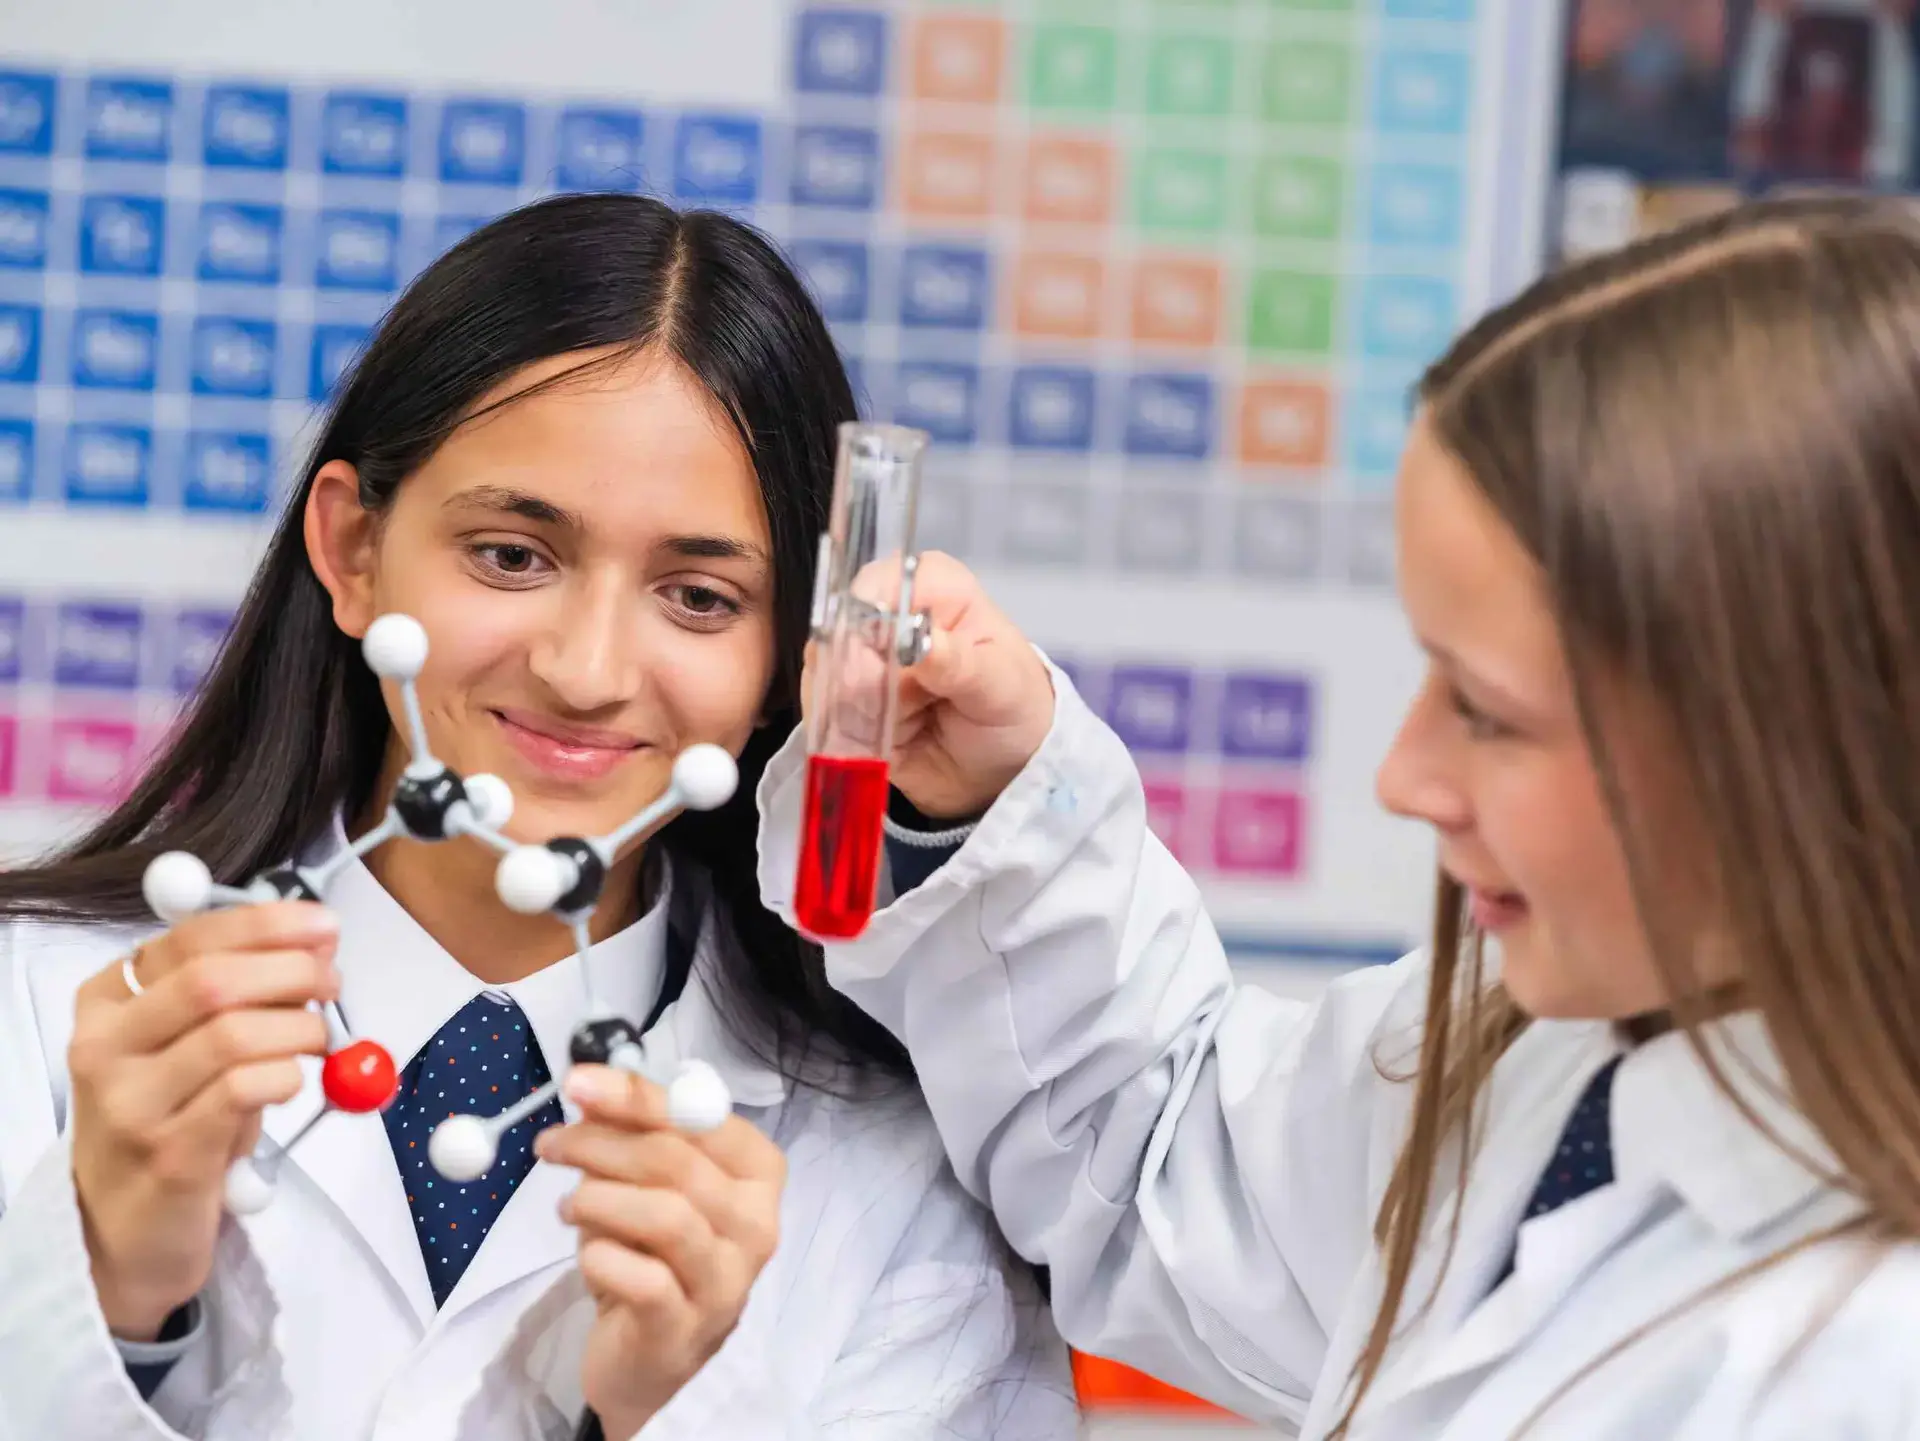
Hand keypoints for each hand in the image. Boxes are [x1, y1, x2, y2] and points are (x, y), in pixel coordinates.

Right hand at [67, 902, 339, 1340]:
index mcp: (107, 1004)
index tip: (323, 925)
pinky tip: (292, 1081)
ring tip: (317, 1038)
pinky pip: (243, 1091)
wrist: (126, 1232)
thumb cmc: (172, 1121)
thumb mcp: (189, 1045)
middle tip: (332, 981)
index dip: (267, 924)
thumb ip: (240, 990)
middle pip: (212, 980)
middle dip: (291, 969)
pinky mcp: (169, 1154)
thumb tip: (316, 937)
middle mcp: (106, 1048)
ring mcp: (132, 1105)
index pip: (190, 938)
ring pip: (233, 1034)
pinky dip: (286, 1075)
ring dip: (299, 1026)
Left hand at [538, 1065, 785, 1437]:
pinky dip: (601, 1256)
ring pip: (665, 1216)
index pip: (700, 1117)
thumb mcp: (647, 1187)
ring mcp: (726, 1280)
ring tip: (567, 1207)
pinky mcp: (686, 1328)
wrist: (651, 1357)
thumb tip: (590, 1090)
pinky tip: (588, 1255)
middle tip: (550, 1144)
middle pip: (677, 1161)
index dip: (637, 1096)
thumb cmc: (655, 1256)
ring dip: (599, 1199)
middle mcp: (756, 1224)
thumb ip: (631, 1136)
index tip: (577, 1082)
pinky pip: (641, 1279)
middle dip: (601, 1143)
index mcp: (757, 1174)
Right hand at [805, 550, 1055, 820]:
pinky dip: (848, 736)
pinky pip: (822, 716)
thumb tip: (920, 638)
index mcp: (931, 587)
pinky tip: (883, 744)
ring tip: (906, 727)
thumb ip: (960, 662)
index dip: (870, 625)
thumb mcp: (1002, 686)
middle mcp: (886, 616)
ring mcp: (860, 661)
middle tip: (900, 709)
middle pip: (838, 634)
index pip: (875, 587)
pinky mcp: (845, 704)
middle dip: (861, 681)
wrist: (1006, 769)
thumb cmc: (1015, 707)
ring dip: (858, 713)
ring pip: (825, 679)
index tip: (888, 664)